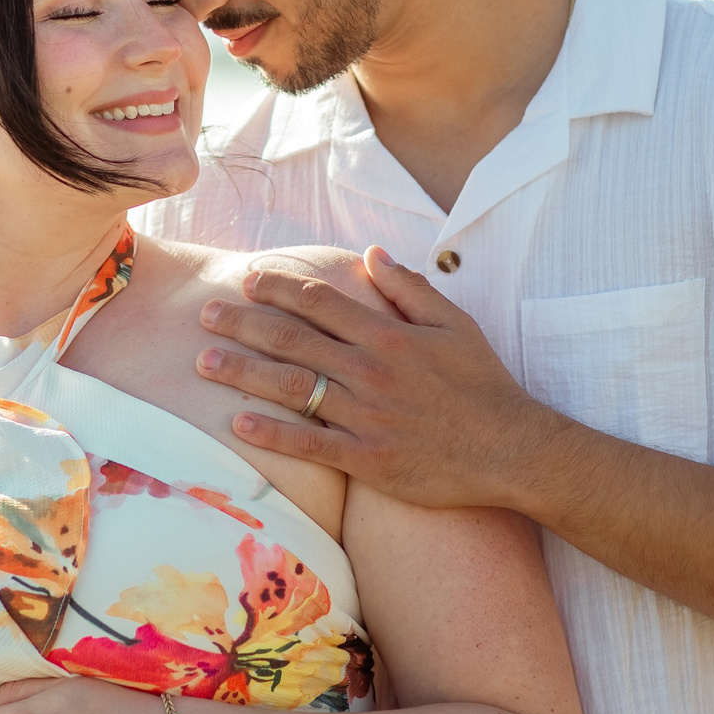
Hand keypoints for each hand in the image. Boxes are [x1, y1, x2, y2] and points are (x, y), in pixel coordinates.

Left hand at [196, 245, 559, 509]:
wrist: (510, 449)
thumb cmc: (483, 385)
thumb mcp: (455, 324)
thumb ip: (409, 288)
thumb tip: (370, 254)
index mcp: (390, 335)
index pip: (321, 301)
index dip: (279, 286)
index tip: (247, 278)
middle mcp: (372, 371)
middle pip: (293, 339)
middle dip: (243, 323)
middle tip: (206, 314)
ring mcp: (367, 416)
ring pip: (292, 387)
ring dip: (243, 373)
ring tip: (203, 363)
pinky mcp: (367, 459)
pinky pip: (310, 444)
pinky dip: (272, 433)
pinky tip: (238, 423)